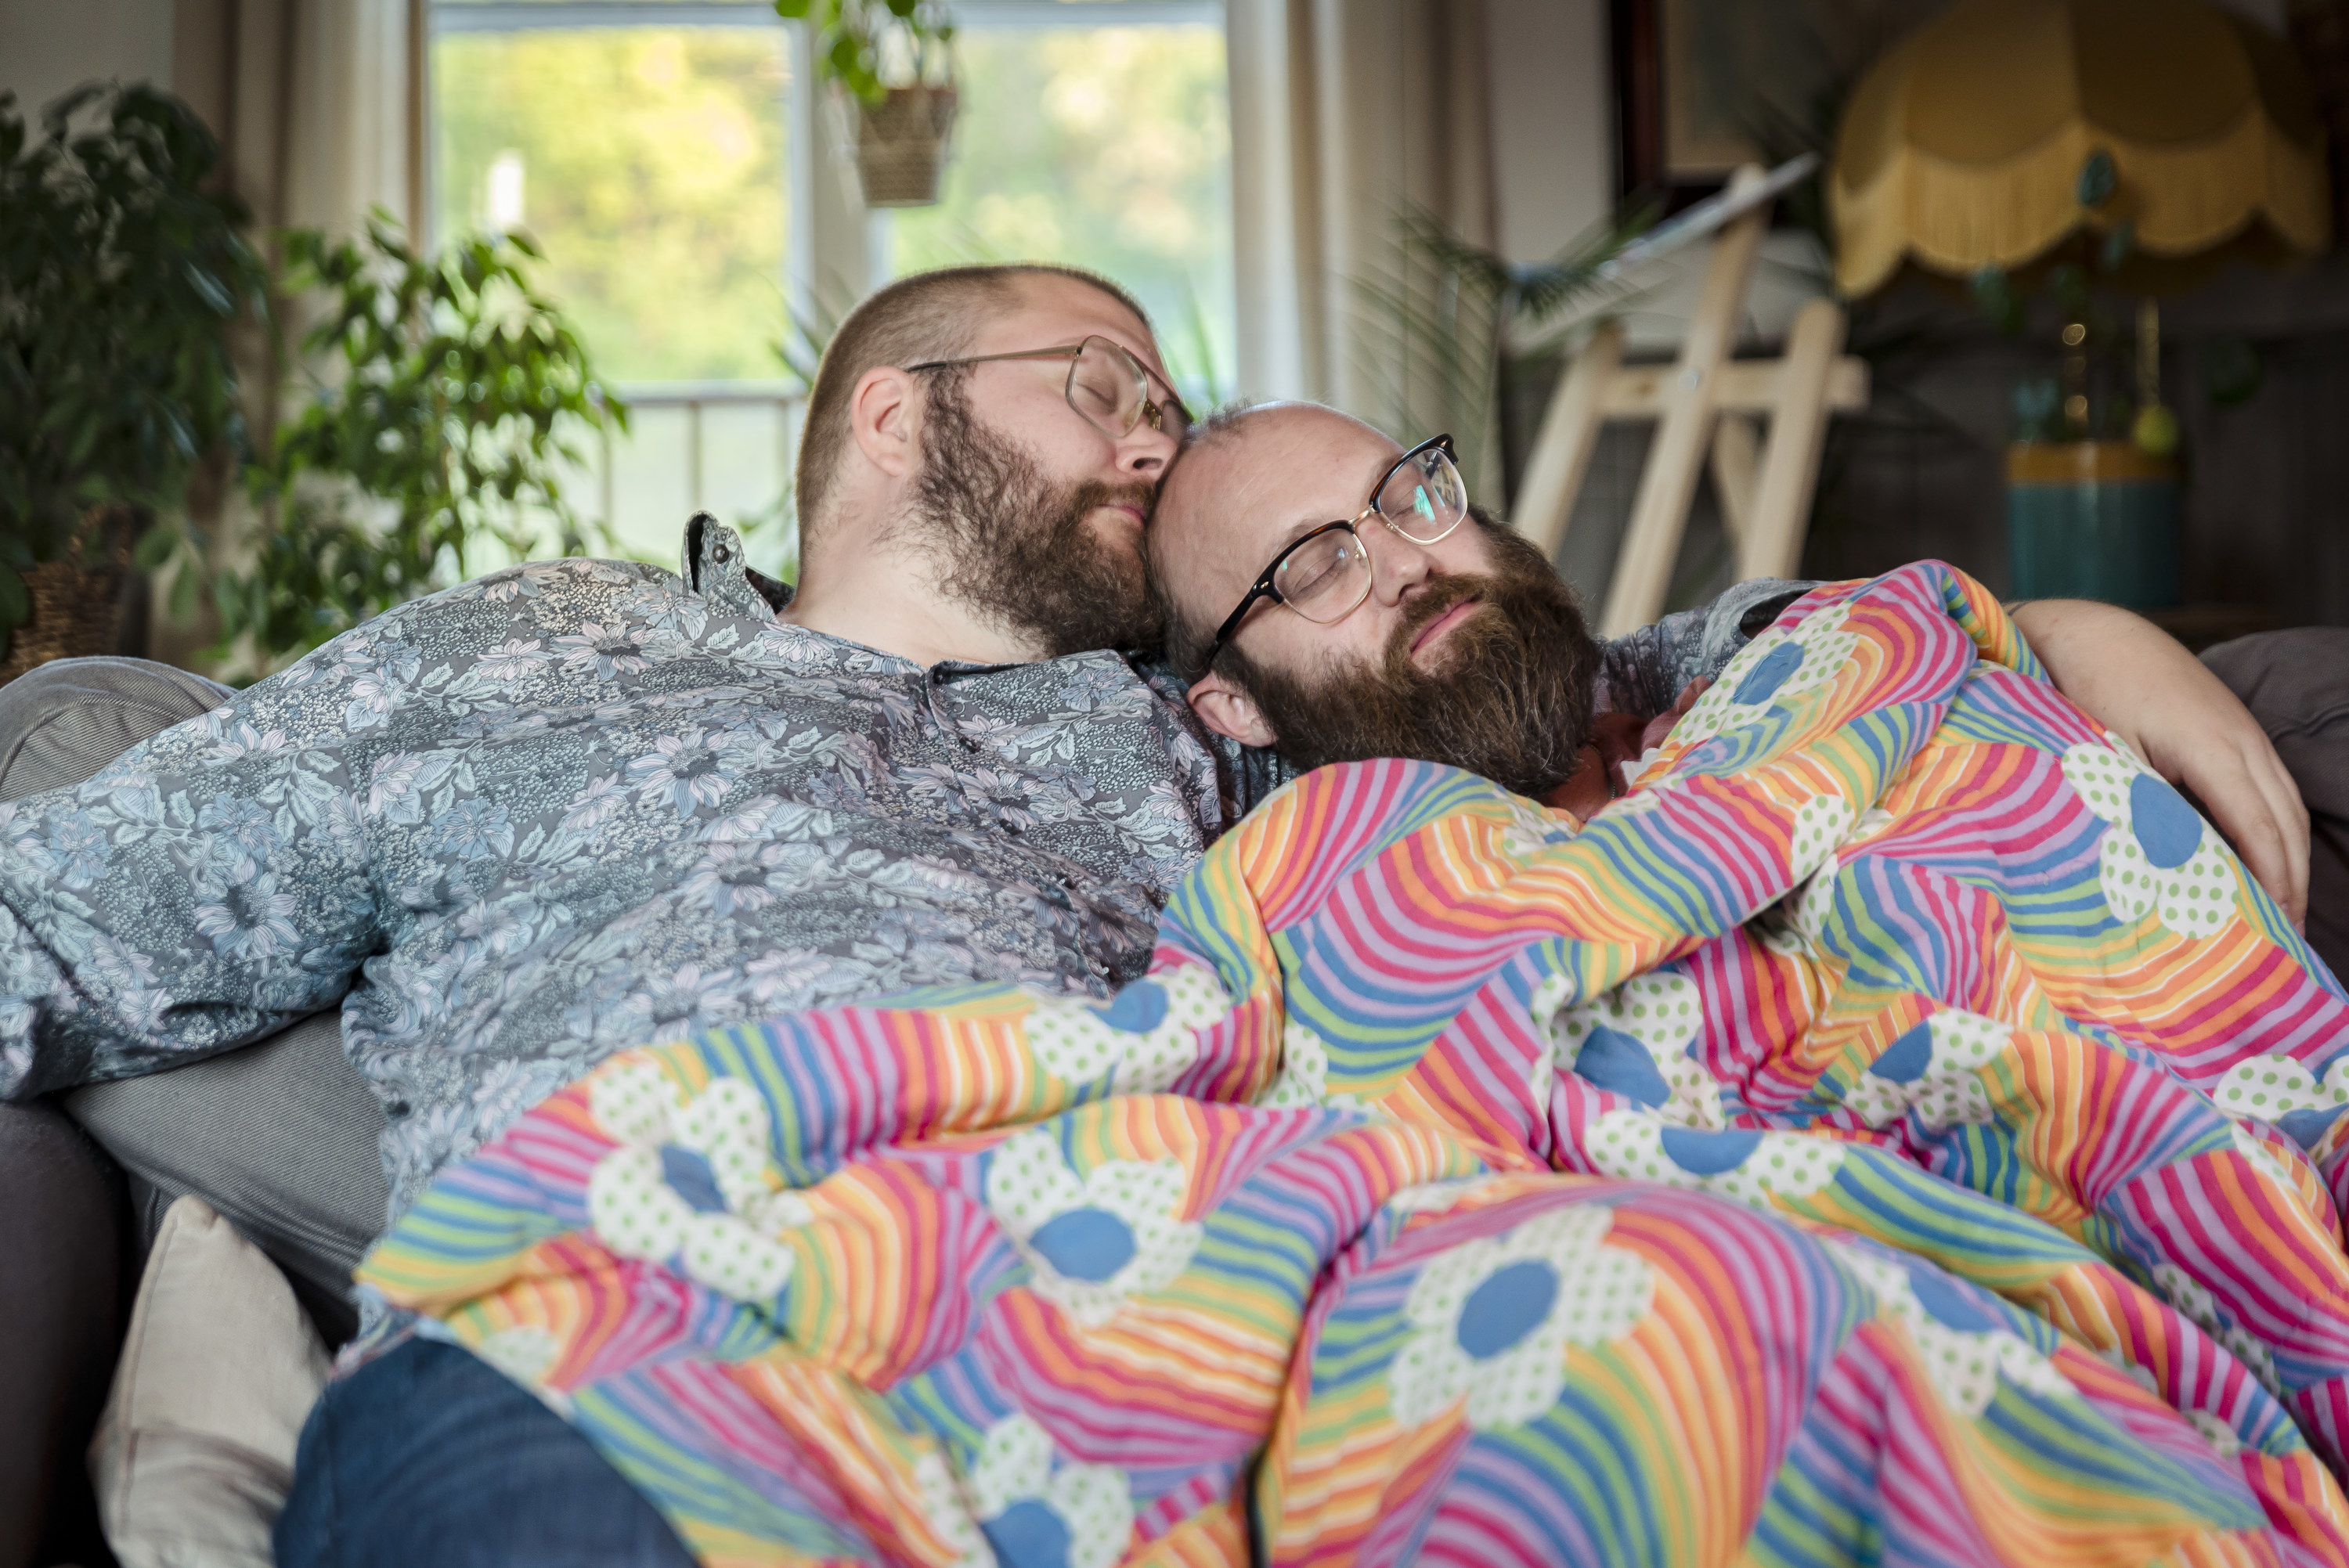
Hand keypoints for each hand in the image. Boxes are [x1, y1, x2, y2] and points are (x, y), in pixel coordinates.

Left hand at [2013, 600, 2309, 925]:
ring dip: (2290, 855)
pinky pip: (2270, 786)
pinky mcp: (2233, 729)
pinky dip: (2276, 826)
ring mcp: (2243, 731)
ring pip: (2285, 803)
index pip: (2258, 828)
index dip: (2270, 881)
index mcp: (2212, 747)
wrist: (2092, 633)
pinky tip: (2265, 858)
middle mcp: (2241, 739)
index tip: (2273, 927)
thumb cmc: (2089, 693)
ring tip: (2286, 907)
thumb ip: (2140, 807)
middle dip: (2291, 880)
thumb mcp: (2108, 756)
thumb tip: (2165, 868)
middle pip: (2285, 821)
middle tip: (2289, 937)